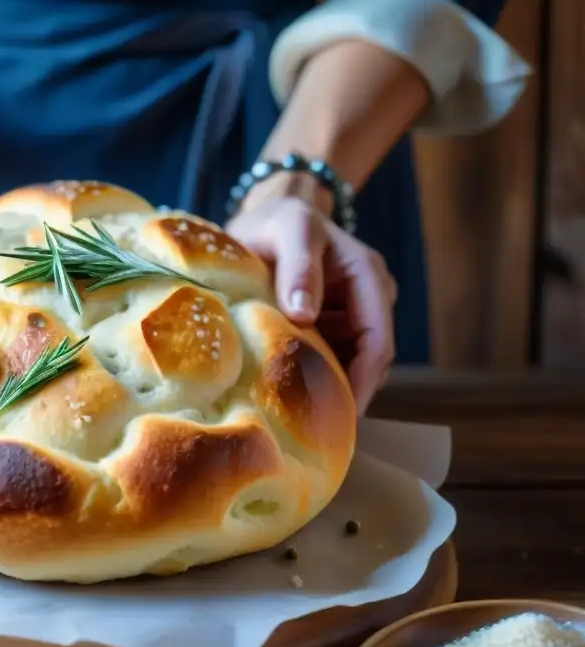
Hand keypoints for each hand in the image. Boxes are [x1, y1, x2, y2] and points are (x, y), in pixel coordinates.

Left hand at [227, 194, 396, 414]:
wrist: (268, 214)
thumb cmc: (280, 219)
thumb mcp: (290, 230)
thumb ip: (298, 266)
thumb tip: (303, 312)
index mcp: (368, 277)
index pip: (377, 341)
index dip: (362, 380)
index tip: (341, 413)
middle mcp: (369, 299)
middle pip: (371, 361)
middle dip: (350, 394)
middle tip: (320, 432)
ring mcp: (353, 314)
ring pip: (353, 365)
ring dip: (334, 390)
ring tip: (306, 423)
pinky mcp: (333, 326)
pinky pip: (334, 360)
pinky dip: (319, 378)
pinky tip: (295, 400)